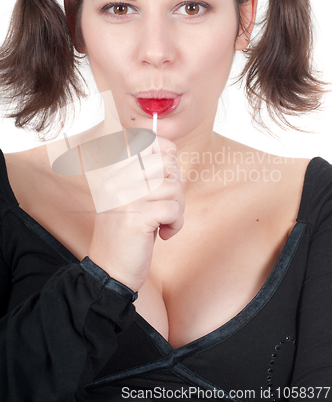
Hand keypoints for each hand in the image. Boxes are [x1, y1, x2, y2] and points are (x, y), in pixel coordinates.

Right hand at [88, 135, 184, 291]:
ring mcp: (125, 197)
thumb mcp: (133, 198)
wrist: (109, 271)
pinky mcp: (136, 217)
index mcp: (115, 172)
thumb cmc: (127, 234)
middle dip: (175, 185)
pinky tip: (163, 234)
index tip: (167, 174)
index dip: (166, 153)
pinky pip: (174, 210)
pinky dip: (176, 224)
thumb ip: (148, 175)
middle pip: (166, 163)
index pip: (146, 142)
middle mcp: (117, 180)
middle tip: (167, 205)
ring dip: (177, 209)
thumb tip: (172, 153)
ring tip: (163, 223)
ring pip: (173, 187)